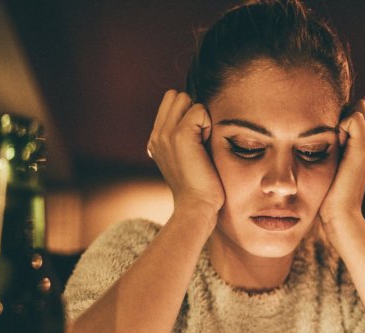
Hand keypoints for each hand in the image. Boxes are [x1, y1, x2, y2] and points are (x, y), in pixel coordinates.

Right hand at [147, 90, 224, 217]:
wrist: (196, 206)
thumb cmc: (200, 186)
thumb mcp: (186, 160)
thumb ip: (184, 138)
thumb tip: (197, 117)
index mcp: (156, 140)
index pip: (171, 102)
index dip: (188, 113)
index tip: (196, 141)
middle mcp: (157, 135)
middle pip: (176, 95)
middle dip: (193, 110)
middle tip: (200, 139)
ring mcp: (165, 134)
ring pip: (185, 98)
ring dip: (200, 116)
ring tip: (202, 143)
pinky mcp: (179, 135)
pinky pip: (199, 109)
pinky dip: (208, 124)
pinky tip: (205, 146)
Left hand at [319, 96, 364, 226]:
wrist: (340, 213)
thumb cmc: (330, 192)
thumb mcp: (333, 162)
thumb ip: (334, 144)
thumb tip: (322, 127)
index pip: (362, 109)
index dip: (345, 114)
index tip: (332, 136)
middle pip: (364, 104)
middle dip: (346, 112)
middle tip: (333, 137)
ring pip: (361, 107)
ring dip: (343, 118)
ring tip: (334, 142)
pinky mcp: (362, 149)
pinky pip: (355, 117)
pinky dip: (341, 123)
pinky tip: (334, 143)